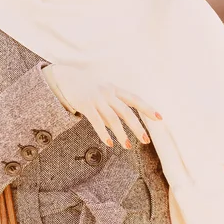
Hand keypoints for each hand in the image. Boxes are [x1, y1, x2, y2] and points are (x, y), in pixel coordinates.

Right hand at [42, 64, 162, 148]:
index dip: (147, 108)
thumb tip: (117, 127)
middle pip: (126, 112)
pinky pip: (96, 121)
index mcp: (114, 89)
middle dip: (137, 127)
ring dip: (122, 134)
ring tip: (128, 146)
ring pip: (113, 119)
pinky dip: (104, 133)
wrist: (65, 77)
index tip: (159, 118)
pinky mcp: (85, 105)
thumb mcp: (101, 94)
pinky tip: (109, 143)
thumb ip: (110, 109)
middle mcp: (108, 93)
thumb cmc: (85, 87)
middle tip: (146, 140)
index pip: (135, 99)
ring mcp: (97, 99)